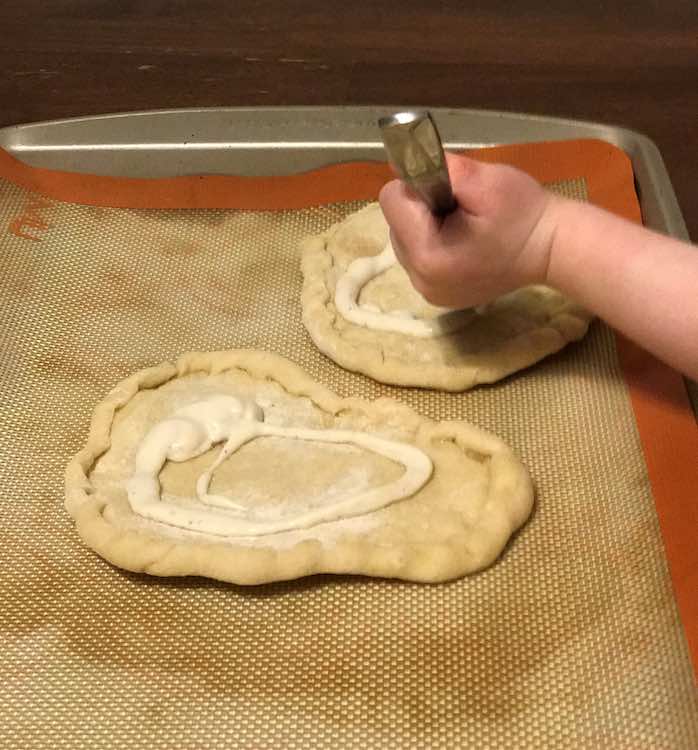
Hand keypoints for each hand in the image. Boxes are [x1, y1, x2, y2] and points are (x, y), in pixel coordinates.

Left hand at [379, 153, 557, 307]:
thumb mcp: (486, 181)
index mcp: (428, 256)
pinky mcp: (436, 296)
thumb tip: (407, 163)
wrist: (552, 249)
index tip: (449, 190)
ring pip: (404, 240)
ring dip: (426, 226)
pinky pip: (417, 258)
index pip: (391, 201)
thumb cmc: (524, 213)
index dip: (418, 185)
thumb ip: (442, 169)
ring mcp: (428, 293)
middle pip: (395, 223)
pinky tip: (461, 242)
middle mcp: (421, 281)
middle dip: (422, 209)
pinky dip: (433, 243)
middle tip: (461, 209)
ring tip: (463, 226)